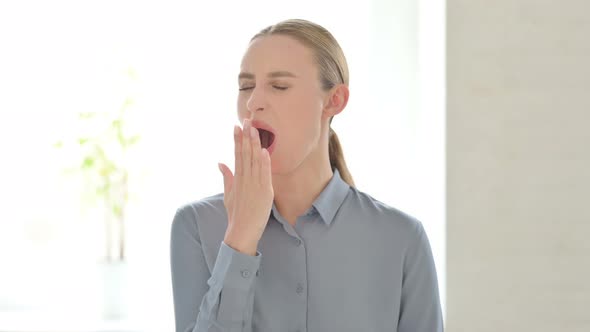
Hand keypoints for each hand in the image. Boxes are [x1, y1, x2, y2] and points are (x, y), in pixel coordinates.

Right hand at [217, 118, 273, 255]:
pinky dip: (264, 162)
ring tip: (255, 129)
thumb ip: (226, 177)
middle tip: (246, 120)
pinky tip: (264, 150)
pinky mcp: (264, 192)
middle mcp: (244, 179)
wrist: (241, 231)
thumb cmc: (236, 214)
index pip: (237, 154)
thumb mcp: (228, 194)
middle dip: (246, 136)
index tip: (237, 126)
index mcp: (237, 178)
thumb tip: (220, 163)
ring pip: (254, 160)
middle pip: (245, 153)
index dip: (237, 139)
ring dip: (255, 144)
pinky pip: (265, 174)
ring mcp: (254, 185)